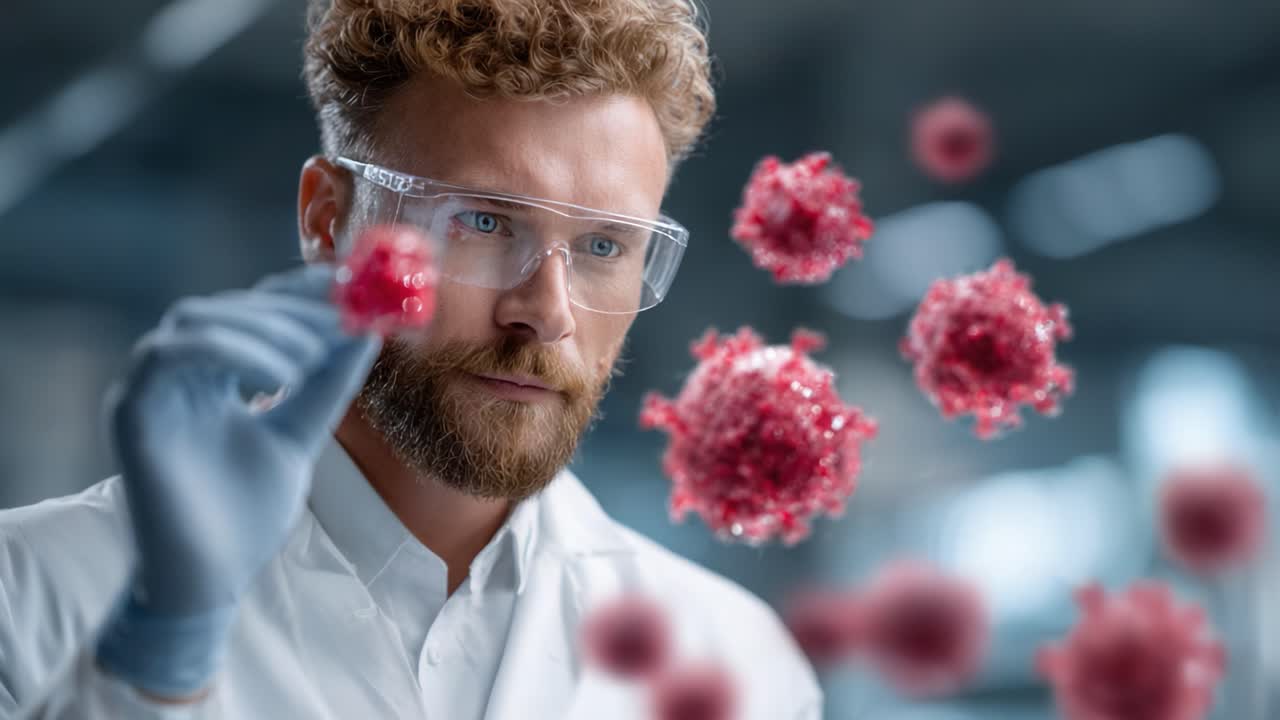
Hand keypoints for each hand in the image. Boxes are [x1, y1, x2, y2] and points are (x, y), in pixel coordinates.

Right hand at [96, 264, 380, 697]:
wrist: (211, 580)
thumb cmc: (247, 513)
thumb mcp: (300, 435)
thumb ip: (326, 387)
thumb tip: (365, 333)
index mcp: (213, 376)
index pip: (250, 309)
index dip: (296, 290)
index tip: (350, 285)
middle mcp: (178, 376)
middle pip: (224, 305)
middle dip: (287, 307)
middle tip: (339, 317)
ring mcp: (150, 391)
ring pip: (194, 319)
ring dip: (262, 327)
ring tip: (310, 360)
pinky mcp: (131, 413)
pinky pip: (165, 355)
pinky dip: (225, 350)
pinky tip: (277, 378)